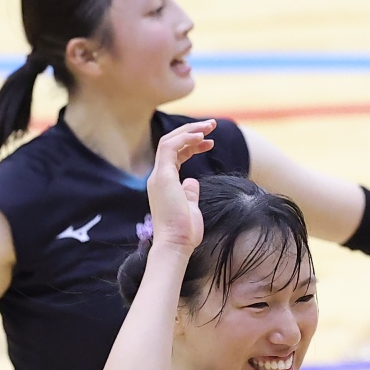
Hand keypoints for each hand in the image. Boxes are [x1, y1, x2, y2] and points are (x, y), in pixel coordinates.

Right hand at [145, 119, 215, 257]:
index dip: (191, 145)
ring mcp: (158, 176)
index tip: (210, 143)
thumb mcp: (190, 208)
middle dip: (191, 131)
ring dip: (190, 130)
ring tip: (210, 126)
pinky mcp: (162, 176)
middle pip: (171, 143)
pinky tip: (201, 137)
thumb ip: (190, 193)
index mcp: (163, 183)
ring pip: (169, 141)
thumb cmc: (184, 232)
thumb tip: (192, 182)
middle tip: (212, 125)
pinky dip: (185, 138)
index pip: (174, 155)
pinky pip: (170, 147)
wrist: (176, 244)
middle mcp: (158, 177)